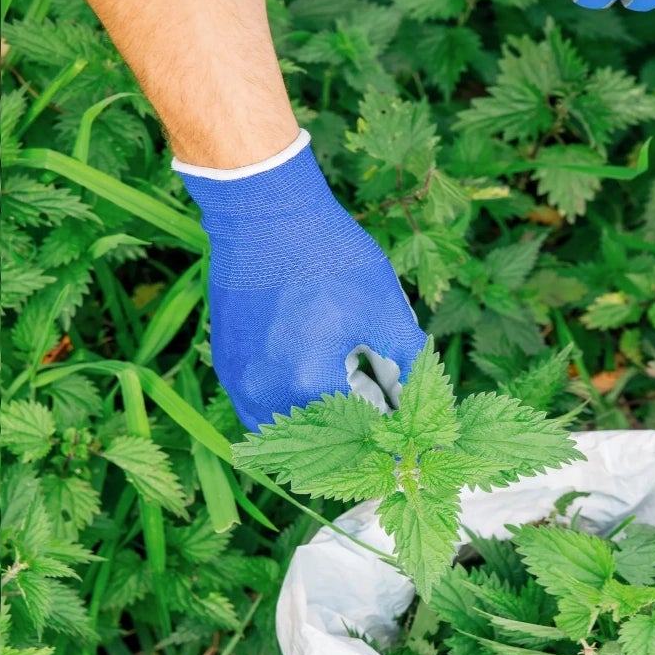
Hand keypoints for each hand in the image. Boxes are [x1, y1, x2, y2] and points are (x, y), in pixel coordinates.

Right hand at [176, 132, 426, 431]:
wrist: (264, 213)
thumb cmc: (328, 255)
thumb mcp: (384, 308)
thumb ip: (410, 362)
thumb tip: (428, 398)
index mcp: (307, 383)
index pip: (354, 435)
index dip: (384, 437)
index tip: (403, 438)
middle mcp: (263, 391)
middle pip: (313, 441)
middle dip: (347, 436)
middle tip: (376, 419)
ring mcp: (237, 378)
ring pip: (278, 426)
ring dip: (311, 423)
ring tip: (342, 403)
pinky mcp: (225, 361)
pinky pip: (254, 401)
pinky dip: (283, 401)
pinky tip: (307, 381)